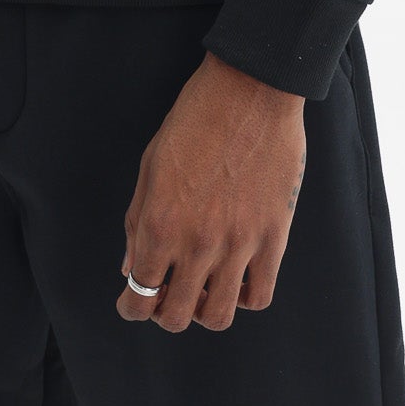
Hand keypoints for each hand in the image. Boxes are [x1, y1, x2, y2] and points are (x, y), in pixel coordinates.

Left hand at [117, 50, 305, 330]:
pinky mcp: (273, 236)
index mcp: (159, 223)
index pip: (138, 295)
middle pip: (176, 316)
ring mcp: (238, 243)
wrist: (250, 89)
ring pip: (219, 316)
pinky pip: (260, 295)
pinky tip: (237, 278)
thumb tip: (130, 266)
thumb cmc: (195, 118)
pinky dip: (245, 298)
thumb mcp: (151, 164)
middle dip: (165, 314)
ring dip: (205, 312)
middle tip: (168, 295)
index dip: (132, 307)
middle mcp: (196, 242)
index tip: (134, 303)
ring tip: (204, 291)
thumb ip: (138, 220)